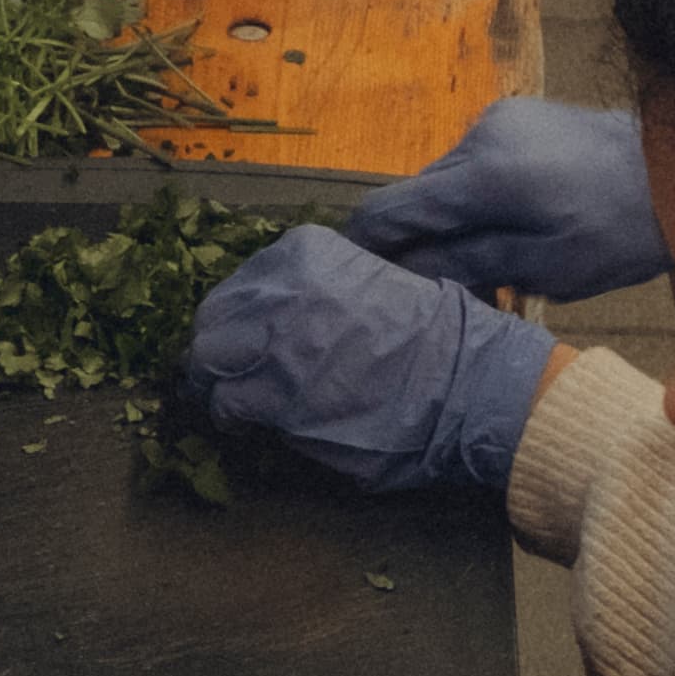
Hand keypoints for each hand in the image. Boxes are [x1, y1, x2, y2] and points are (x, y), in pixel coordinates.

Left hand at [186, 228, 553, 499]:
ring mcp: (276, 341)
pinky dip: (228, 416)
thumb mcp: (374, 278)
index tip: (249, 334)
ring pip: (207, 357)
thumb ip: (319, 285)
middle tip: (226, 371)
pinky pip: (225, 403)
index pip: (243, 280)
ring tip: (232, 399)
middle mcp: (282, 288)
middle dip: (216, 345)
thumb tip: (278, 310)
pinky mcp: (277, 396)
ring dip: (215, 381)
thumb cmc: (435, 336)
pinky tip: (247, 424)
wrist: (466, 381)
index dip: (241, 314)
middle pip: (214, 316)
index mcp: (306, 252)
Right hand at [344, 97, 667, 308]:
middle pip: (415, 196)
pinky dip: (478, 199)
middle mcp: (481, 135)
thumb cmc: (622, 230)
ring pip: (444, 182)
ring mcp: (498, 120)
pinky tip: (514, 225)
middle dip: (421, 243)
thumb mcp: (545, 266)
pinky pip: (473, 164)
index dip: (372, 251)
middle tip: (453, 288)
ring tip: (495, 260)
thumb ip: (467, 263)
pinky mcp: (516, 117)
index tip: (377, 285)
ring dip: (453, 222)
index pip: (388, 209)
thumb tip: (406, 268)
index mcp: (484, 174)